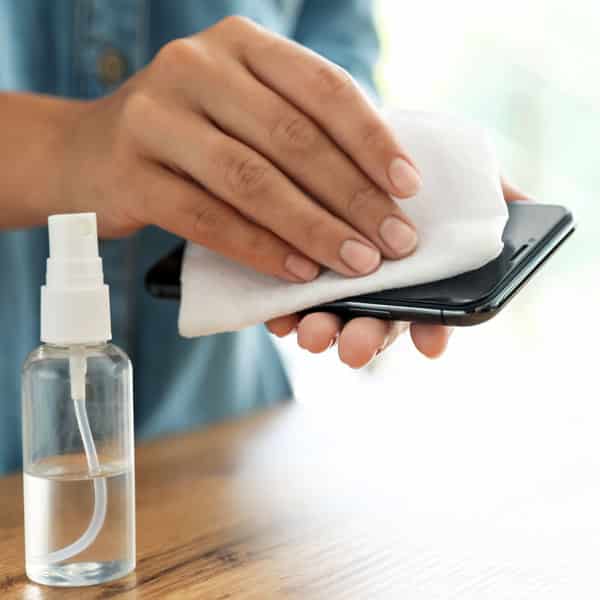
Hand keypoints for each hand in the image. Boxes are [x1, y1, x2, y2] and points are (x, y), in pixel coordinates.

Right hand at [59, 16, 420, 281]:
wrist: (85, 153)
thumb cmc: (187, 137)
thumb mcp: (240, 112)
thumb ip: (296, 130)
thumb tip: (377, 187)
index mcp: (239, 45)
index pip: (323, 89)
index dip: (372, 141)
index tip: (408, 188)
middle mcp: (196, 67)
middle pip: (293, 138)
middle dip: (353, 197)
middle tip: (395, 242)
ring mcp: (156, 116)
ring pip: (252, 180)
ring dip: (314, 229)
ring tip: (356, 264)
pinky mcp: (130, 172)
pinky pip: (208, 218)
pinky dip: (260, 249)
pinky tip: (299, 272)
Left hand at [267, 179, 530, 366]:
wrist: (341, 137)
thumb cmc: (402, 164)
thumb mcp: (450, 170)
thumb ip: (483, 194)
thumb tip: (525, 207)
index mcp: (417, 272)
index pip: (430, 310)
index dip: (432, 328)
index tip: (430, 344)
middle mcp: (376, 283)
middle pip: (375, 320)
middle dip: (367, 337)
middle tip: (355, 349)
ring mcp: (333, 280)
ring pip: (329, 314)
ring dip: (321, 327)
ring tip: (310, 333)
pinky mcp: (292, 266)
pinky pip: (285, 295)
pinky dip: (282, 307)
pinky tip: (278, 312)